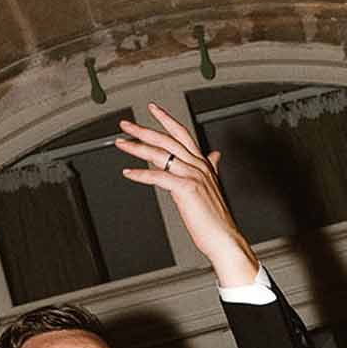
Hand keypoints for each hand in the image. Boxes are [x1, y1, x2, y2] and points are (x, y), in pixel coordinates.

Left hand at [116, 104, 259, 287]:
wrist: (224, 239)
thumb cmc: (216, 219)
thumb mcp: (213, 187)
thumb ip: (211, 168)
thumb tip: (214, 156)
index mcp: (203, 164)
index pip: (182, 134)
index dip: (167, 119)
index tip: (152, 109)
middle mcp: (198, 166)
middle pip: (167, 140)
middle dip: (144, 130)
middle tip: (126, 125)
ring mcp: (192, 176)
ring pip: (160, 155)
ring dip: (137, 148)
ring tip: (122, 144)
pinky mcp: (186, 189)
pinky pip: (158, 177)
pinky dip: (141, 175)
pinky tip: (129, 173)